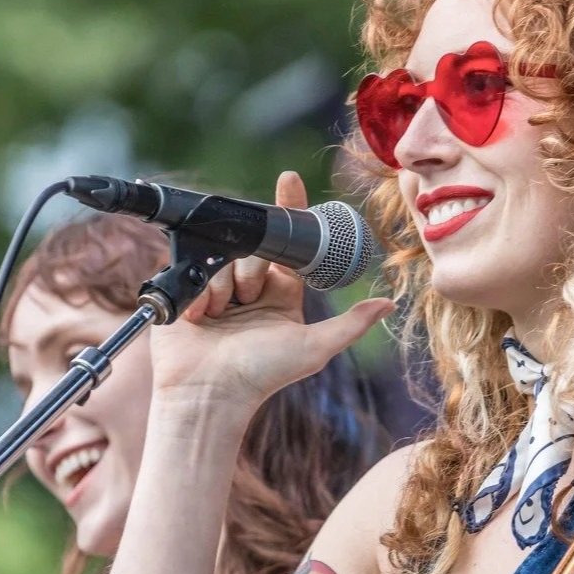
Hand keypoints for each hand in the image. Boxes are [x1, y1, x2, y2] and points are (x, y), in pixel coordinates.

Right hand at [148, 171, 391, 409]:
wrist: (208, 392)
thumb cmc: (262, 375)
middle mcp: (251, 286)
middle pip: (254, 247)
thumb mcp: (314, 348)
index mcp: (282, 293)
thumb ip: (351, 324)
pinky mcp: (185, 290)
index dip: (290, 212)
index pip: (290, 244)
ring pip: (223, 256)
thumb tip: (388, 303)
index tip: (289, 180)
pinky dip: (200, 292)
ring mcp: (217, 287)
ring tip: (220, 316)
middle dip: (251, 269)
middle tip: (248, 300)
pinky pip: (193, 268)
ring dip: (223, 285)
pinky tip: (199, 317)